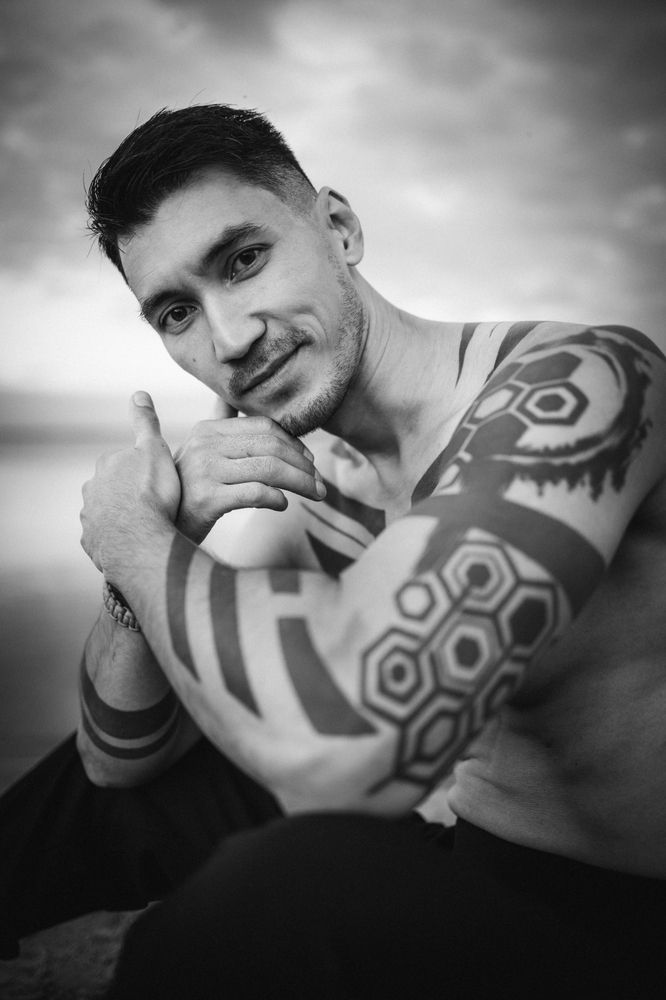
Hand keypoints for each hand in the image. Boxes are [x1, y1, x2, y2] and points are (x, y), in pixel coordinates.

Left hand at [80, 392, 180, 576]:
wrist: (140, 539)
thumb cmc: (152, 494)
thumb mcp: (154, 450)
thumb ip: (146, 423)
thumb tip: (139, 393)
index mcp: (106, 466)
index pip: (123, 462)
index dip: (143, 470)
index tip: (158, 481)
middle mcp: (92, 490)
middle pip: (112, 488)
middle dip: (128, 494)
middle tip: (155, 505)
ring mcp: (90, 519)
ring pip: (107, 514)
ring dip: (121, 518)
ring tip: (146, 526)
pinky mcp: (92, 544)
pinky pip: (104, 539)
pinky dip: (116, 540)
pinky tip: (134, 542)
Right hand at [174, 414, 325, 542]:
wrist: (157, 526)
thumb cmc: (187, 491)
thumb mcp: (200, 453)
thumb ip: (219, 426)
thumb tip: (230, 401)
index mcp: (208, 430)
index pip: (263, 426)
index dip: (293, 442)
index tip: (309, 462)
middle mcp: (205, 445)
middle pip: (270, 447)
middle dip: (303, 466)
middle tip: (321, 485)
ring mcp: (204, 471)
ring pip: (268, 469)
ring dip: (300, 483)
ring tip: (315, 494)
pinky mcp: (207, 498)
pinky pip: (255, 493)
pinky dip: (276, 498)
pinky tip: (283, 505)